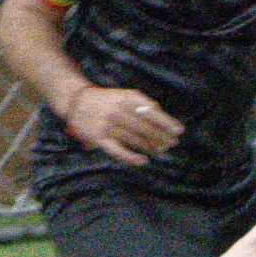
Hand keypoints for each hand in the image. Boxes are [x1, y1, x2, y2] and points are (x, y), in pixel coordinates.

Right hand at [63, 86, 182, 165]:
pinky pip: (117, 150)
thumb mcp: (124, 95)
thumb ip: (141, 104)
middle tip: (173, 143)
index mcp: (126, 98)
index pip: (151, 111)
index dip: (166, 122)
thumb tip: (161, 116)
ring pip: (134, 139)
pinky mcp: (99, 138)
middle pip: (144, 127)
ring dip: (150, 146)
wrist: (76, 101)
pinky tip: (143, 161)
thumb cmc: (107, 100)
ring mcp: (107, 125)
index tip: (179, 130)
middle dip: (161, 136)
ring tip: (162, 150)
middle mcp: (117, 110)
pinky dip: (131, 157)